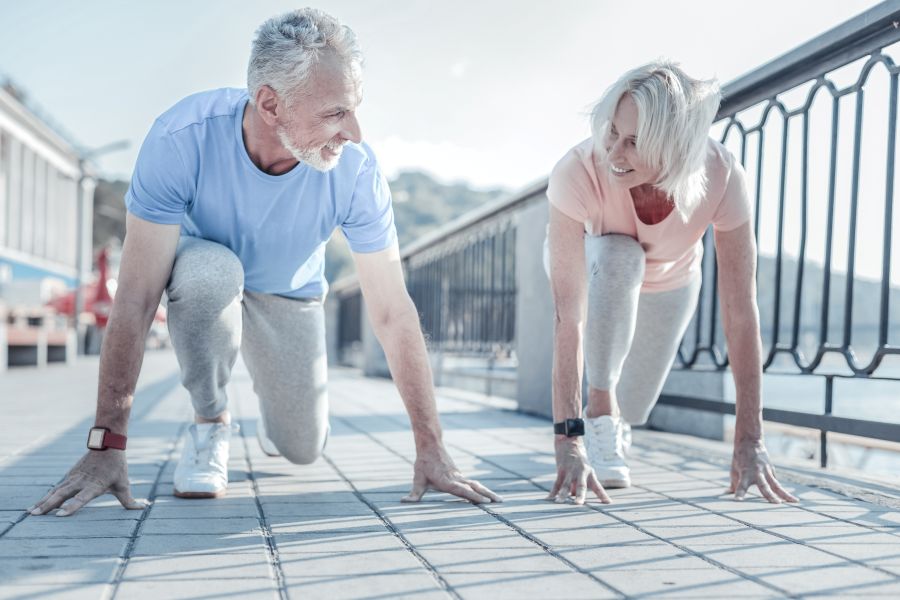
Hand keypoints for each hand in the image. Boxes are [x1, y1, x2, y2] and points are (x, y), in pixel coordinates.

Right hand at [29, 450, 145, 516]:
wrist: (107, 444)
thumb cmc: (116, 467)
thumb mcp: (123, 484)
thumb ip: (129, 500)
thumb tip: (143, 509)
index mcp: (94, 486)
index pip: (81, 498)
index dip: (71, 507)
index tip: (59, 515)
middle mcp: (81, 482)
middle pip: (62, 495)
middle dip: (48, 505)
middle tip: (35, 515)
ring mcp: (73, 478)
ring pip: (56, 491)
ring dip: (43, 501)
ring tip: (31, 512)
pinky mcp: (70, 475)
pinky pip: (57, 487)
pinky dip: (46, 495)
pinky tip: (38, 504)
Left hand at [402, 443, 502, 503]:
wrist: (431, 445)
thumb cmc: (424, 463)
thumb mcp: (417, 479)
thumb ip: (414, 493)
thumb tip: (404, 502)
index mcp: (447, 481)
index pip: (462, 491)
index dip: (473, 497)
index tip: (485, 502)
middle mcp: (456, 479)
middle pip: (475, 488)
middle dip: (487, 495)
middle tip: (499, 502)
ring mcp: (460, 477)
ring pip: (476, 485)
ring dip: (488, 492)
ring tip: (499, 500)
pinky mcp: (460, 475)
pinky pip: (473, 483)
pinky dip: (482, 489)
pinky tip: (487, 494)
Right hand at [546, 437, 610, 504]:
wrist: (569, 443)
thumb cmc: (579, 460)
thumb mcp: (585, 470)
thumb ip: (581, 484)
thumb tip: (574, 496)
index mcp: (590, 473)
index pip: (597, 486)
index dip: (602, 495)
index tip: (608, 503)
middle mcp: (581, 472)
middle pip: (581, 485)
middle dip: (580, 495)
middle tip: (578, 504)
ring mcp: (570, 471)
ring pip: (565, 484)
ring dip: (562, 494)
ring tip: (559, 502)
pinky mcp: (561, 470)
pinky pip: (556, 483)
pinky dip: (553, 491)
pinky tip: (549, 498)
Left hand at [728, 439, 797, 502]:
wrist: (750, 443)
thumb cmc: (739, 459)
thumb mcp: (734, 471)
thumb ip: (733, 484)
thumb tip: (726, 493)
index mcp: (744, 474)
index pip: (741, 485)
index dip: (739, 493)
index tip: (737, 500)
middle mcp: (756, 473)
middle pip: (764, 486)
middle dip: (770, 495)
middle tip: (776, 503)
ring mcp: (766, 471)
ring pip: (776, 485)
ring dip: (784, 494)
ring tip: (794, 502)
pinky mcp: (771, 470)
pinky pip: (777, 482)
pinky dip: (783, 491)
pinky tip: (791, 499)